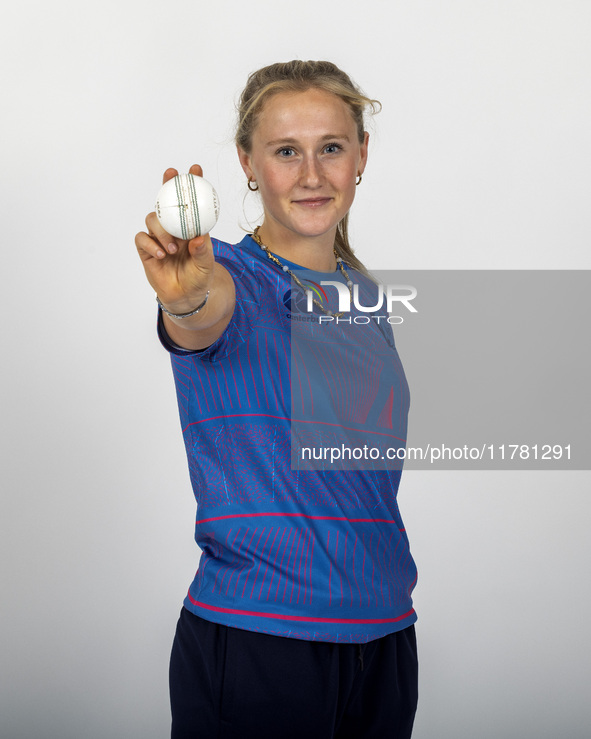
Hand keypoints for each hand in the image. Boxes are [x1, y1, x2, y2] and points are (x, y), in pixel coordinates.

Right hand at [135, 164, 214, 313]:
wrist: (185, 297)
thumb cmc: (198, 277)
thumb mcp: (206, 265)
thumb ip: (203, 251)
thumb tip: (199, 237)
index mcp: (190, 227)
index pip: (190, 202)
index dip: (190, 184)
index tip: (194, 169)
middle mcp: (173, 228)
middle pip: (166, 201)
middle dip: (168, 185)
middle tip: (171, 175)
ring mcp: (158, 237)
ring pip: (152, 219)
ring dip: (162, 230)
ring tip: (172, 248)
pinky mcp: (146, 250)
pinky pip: (142, 239)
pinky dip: (151, 244)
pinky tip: (161, 255)